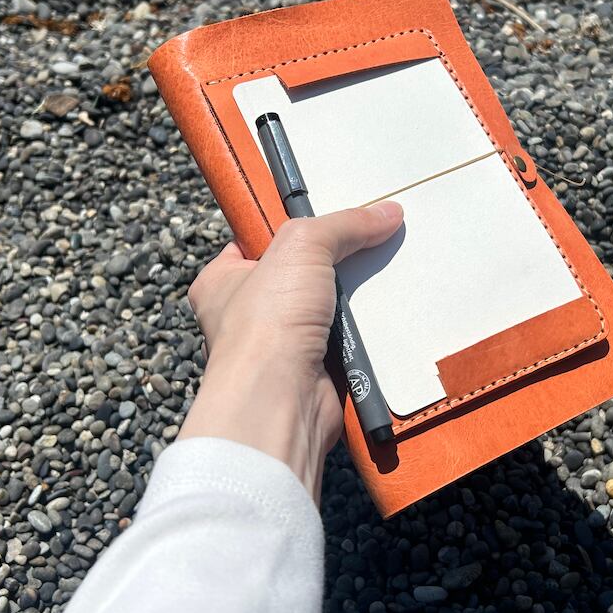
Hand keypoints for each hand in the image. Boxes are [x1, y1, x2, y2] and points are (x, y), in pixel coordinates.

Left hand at [180, 201, 403, 500]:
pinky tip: (388, 312)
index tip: (324, 213)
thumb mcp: (301, 246)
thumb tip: (386, 213)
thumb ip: (343, 225)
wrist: (280, 400)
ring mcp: (281, 346)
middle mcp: (247, 315)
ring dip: (356, 297)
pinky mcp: (315, 370)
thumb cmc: (265, 323)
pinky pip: (349, 341)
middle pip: (300, 273)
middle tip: (368, 240)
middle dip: (333, 262)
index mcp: (223, 281)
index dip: (288, 226)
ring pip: (329, 307)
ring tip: (386, 271)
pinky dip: (368, 331)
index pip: (255, 242)